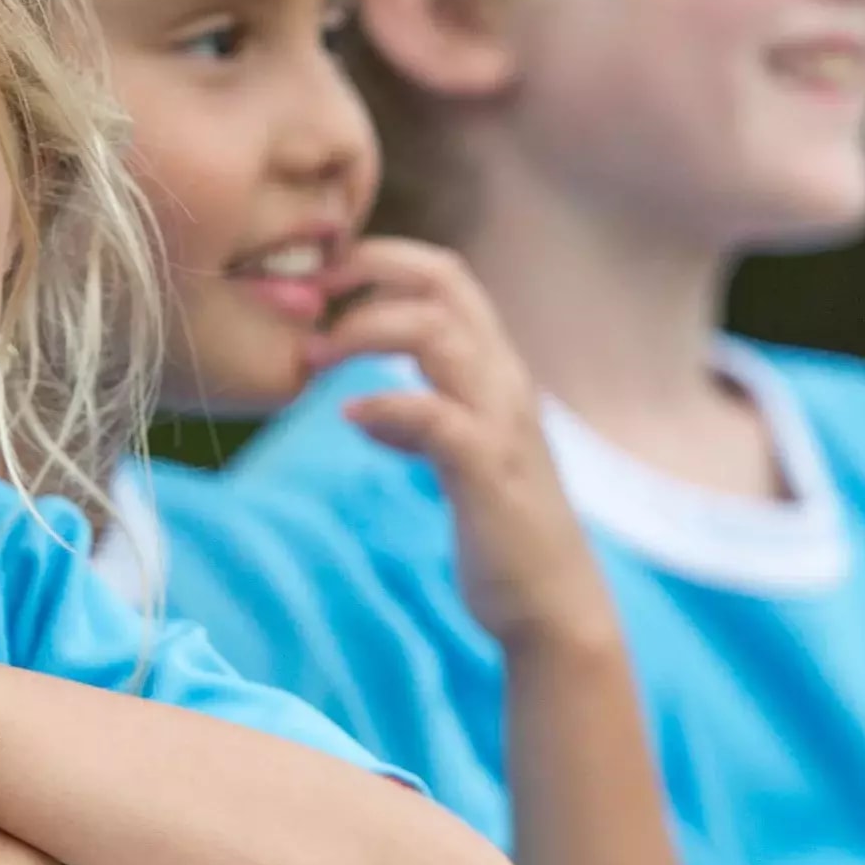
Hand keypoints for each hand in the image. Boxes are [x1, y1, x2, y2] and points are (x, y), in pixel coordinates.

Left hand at [310, 239, 612, 649]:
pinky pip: (433, 414)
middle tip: (310, 295)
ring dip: (363, 331)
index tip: (325, 280)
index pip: (447, 276)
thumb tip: (364, 406)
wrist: (554, 605)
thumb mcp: (460, 457)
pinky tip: (348, 418)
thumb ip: (421, 418)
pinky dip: (383, 407)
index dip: (383, 259)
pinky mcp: (487, 469)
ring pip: (437, 332)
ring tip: (315, 359)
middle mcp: (504, 380)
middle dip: (369, 271)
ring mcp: (500, 421)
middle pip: (444, 283)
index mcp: (496, 370)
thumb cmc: (503, 531)